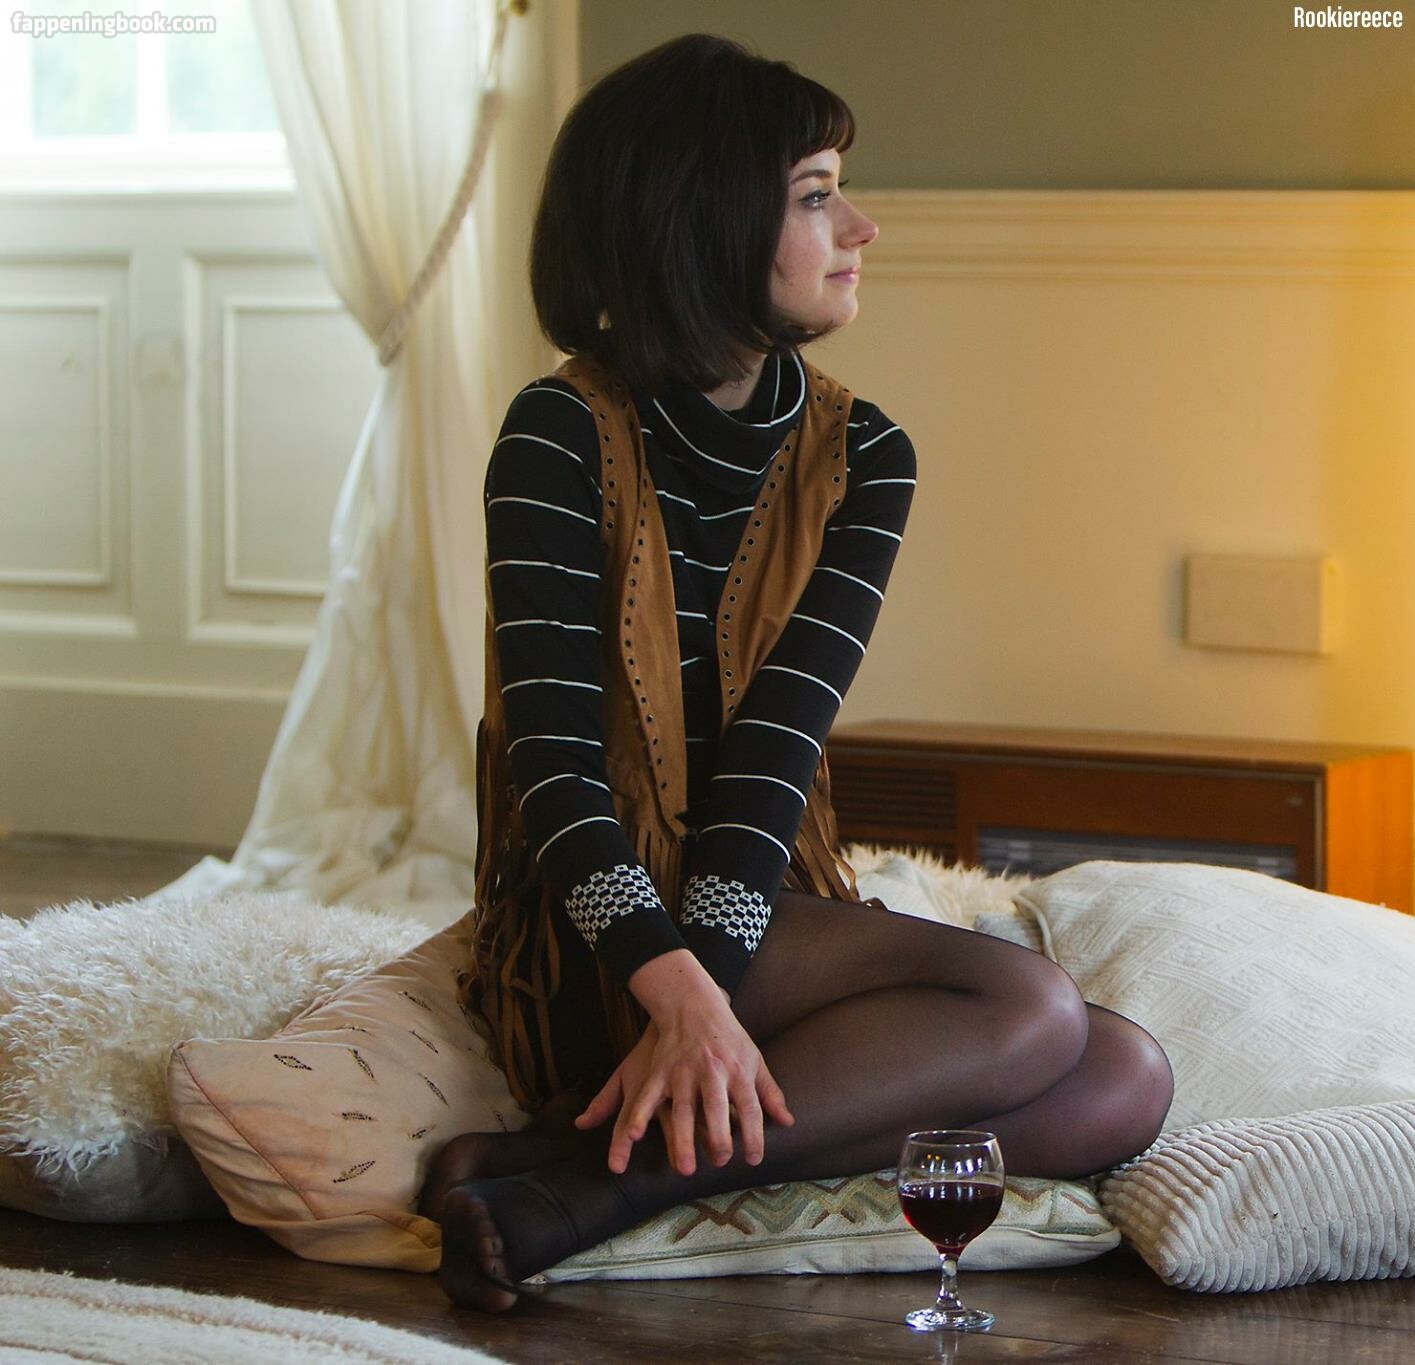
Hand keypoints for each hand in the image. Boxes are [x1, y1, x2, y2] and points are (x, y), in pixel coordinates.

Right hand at [573, 951, 792, 1175]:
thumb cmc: (729, 1037)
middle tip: (719, 1162)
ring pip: (684, 1109)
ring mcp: (683, 1071)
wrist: (694, 1005)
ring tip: (685, 1169)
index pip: (750, 1107)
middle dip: (718, 1139)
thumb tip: (788, 1122)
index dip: (754, 1135)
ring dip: (683, 1139)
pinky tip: (634, 1136)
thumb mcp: (754, 1060)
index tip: (752, 1159)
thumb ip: (769, 1093)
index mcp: (738, 1071)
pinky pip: (649, 1096)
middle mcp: (712, 1072)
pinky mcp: (661, 1070)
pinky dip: (641, 1115)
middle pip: (717, 1108)